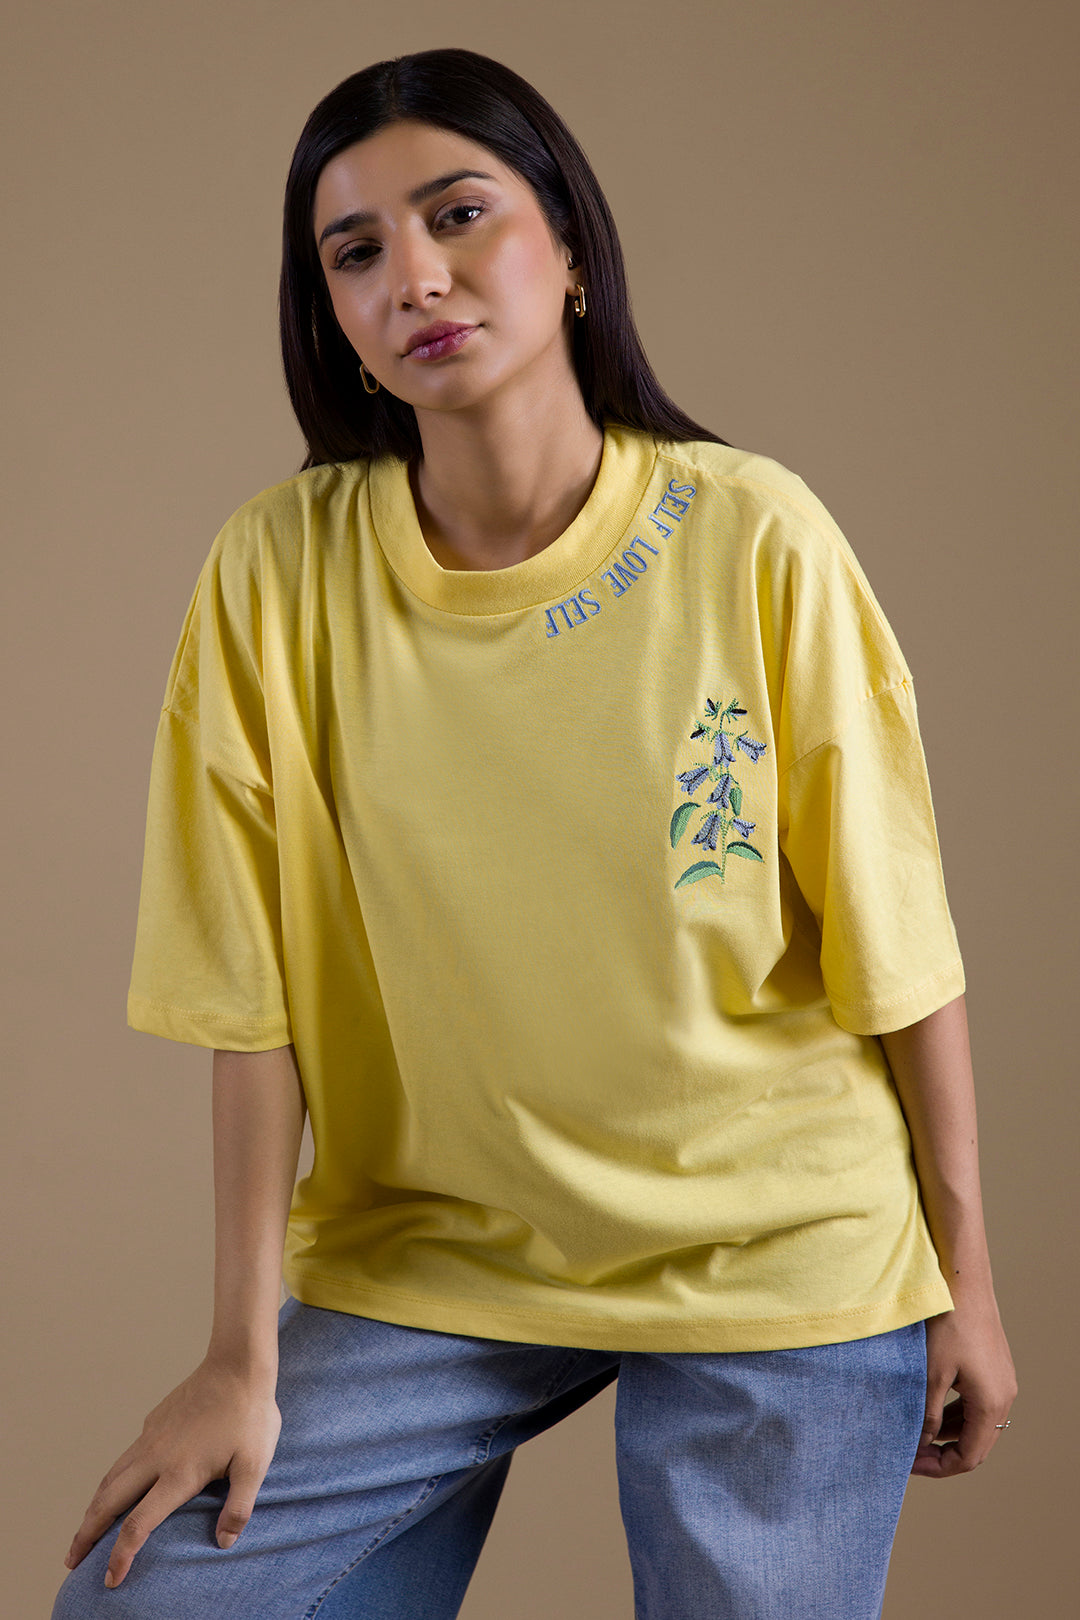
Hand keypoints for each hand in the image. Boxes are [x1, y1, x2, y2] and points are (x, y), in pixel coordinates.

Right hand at [63, 1357, 281, 1587]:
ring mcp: (152, 1437)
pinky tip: (116, 1487)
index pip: (138, 1525)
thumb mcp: (255, 1464)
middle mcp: (156, 1457)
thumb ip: (239, 1507)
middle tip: (72, 1561)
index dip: (120, 1556)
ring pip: (111, 1477)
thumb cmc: (251, 1415)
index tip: (111, 1579)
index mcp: (179, 1473)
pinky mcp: (154, 1421)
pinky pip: (125, 1457)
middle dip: (86, 1535)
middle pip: (108, 1503)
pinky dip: (110, 1480)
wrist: (238, 1363)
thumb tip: (224, 1542)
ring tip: (84, 1530)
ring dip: (93, 1507)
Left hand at [912, 1293, 1016, 1477]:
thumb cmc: (948, 1324)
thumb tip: (920, 1443)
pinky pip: (975, 1402)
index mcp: (992, 1404)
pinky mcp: (993, 1367)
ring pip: (974, 1423)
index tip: (909, 1464)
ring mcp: (1001, 1381)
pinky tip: (929, 1408)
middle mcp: (1004, 1397)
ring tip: (914, 1432)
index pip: (969, 1457)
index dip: (938, 1467)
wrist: (964, 1282)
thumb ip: (926, 1414)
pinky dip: (953, 1412)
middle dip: (941, 1452)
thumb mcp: (931, 1374)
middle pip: (975, 1443)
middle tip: (909, 1452)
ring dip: (946, 1432)